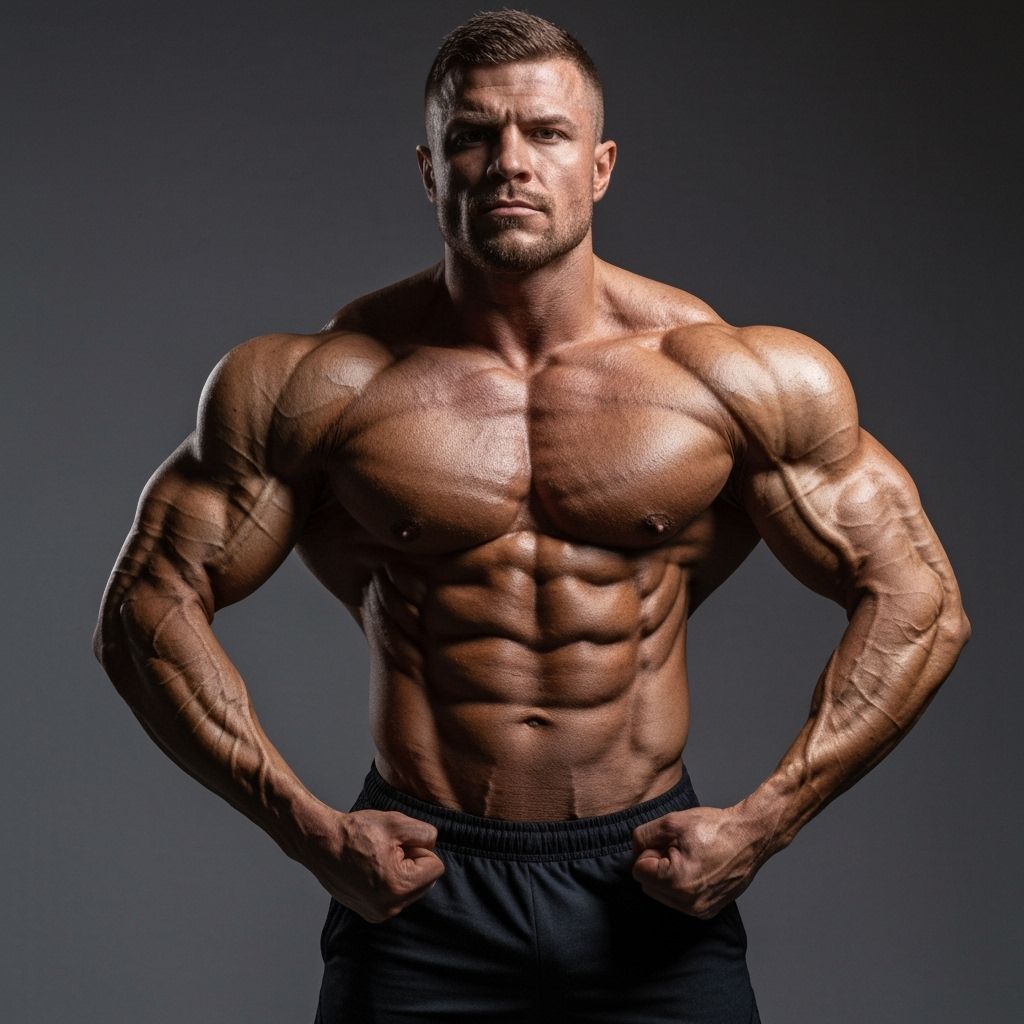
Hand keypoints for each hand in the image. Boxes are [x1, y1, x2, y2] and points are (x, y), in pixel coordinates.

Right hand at [305, 809, 445, 922]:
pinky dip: (390, 882)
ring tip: (378, 859)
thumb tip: (432, 847)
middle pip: (426, 881)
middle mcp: (390, 907)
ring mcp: (378, 913)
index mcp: (399, 886)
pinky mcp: (370, 913)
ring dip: (402, 872)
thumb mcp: (397, 823)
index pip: (436, 867)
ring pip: (411, 889)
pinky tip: (371, 869)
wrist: (321, 844)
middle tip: (388, 850)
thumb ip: (426, 834)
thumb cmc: (356, 832)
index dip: (420, 849)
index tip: (398, 843)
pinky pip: (396, 896)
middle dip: (413, 863)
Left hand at [631, 806, 761, 918]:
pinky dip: (681, 885)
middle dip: (657, 865)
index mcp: (676, 882)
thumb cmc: (715, 828)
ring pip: (662, 894)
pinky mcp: (708, 912)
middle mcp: (688, 903)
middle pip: (648, 885)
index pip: (638, 870)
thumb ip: (643, 837)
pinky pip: (679, 900)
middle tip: (679, 849)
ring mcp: (699, 910)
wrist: (750, 838)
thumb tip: (634, 851)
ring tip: (690, 858)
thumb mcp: (671, 822)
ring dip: (668, 876)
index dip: (649, 851)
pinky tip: (698, 869)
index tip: (669, 843)